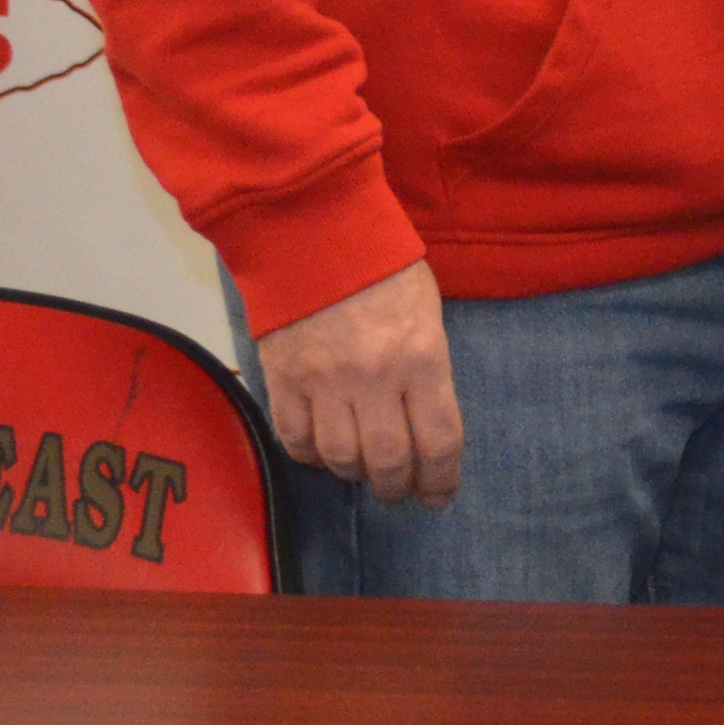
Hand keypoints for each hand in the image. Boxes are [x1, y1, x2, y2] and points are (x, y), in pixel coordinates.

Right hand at [252, 259, 462, 502]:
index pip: (439, 441)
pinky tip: (321, 450)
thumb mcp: (426, 311)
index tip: (438, 495)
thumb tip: (425, 423)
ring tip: (361, 468)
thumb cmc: (380, 265)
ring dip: (354, 473)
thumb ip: (428, 368)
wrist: (313, 229)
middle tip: (399, 489)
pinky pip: (295, 440)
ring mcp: (325, 381)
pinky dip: (309, 455)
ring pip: (341, 459)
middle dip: (398, 487)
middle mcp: (375, 377)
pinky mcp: (283, 379)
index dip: (441, 480)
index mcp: (422, 357)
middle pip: (389, 462)